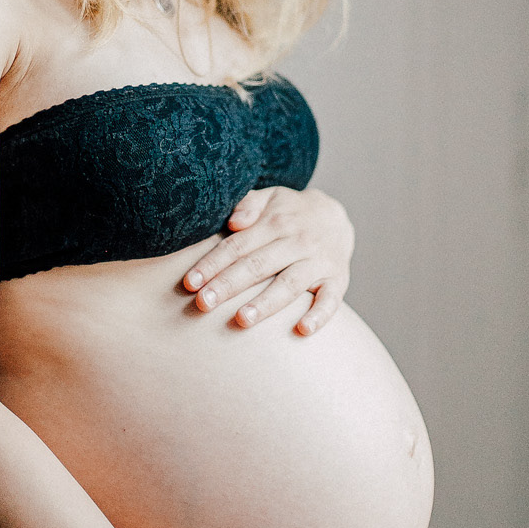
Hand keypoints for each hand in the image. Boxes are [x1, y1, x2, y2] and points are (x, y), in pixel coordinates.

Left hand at [182, 186, 353, 335]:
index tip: (190, 283)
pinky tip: (302, 329)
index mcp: (276, 222)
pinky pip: (331, 300)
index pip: (238, 245)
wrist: (337, 217)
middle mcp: (298, 242)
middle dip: (228, 285)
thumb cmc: (290, 213)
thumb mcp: (271, 197)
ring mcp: (319, 262)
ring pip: (290, 284)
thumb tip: (233, 222)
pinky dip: (319, 315)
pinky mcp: (338, 280)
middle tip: (203, 304)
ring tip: (241, 320)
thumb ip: (249, 205)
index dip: (213, 264)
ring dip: (266, 303)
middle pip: (258, 265)